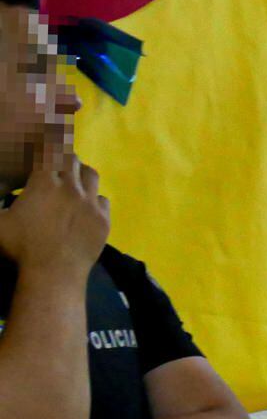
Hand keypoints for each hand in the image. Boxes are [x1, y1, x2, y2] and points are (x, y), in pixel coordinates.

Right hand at [0, 148, 109, 278]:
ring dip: (82, 174)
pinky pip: (104, 200)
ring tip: (75, 182)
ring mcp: (90, 202)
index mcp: (43, 180)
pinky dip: (95, 199)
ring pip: (91, 174)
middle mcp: (70, 186)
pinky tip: (88, 207)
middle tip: (57, 166)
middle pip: (71, 159)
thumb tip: (1, 194)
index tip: (43, 147)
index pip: (48, 149)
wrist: (54, 273)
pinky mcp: (104, 220)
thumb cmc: (20, 246)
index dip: (45, 145)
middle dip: (63, 158)